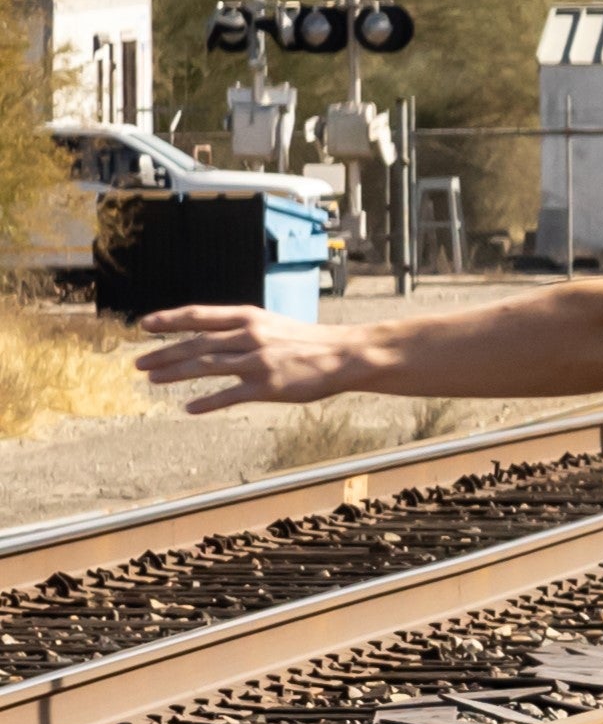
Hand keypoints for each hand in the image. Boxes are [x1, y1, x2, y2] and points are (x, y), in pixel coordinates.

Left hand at [135, 306, 340, 416]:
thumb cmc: (306, 341)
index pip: (199, 315)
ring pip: (206, 366)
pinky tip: (189, 408)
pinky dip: (207, 402)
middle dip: (164, 353)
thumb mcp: (271, 324)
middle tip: (138, 362)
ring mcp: (257, 362)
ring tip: (152, 379)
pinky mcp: (267, 387)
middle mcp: (250, 336)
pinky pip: (230, 395)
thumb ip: (240, 329)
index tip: (144, 325)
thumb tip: (206, 337)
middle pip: (196, 343)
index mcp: (249, 317)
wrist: (342, 355)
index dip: (169, 320)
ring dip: (175, 373)